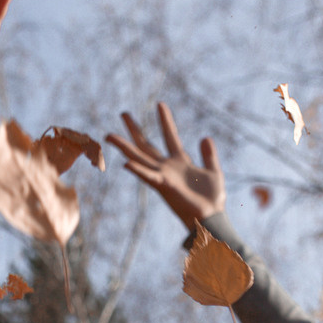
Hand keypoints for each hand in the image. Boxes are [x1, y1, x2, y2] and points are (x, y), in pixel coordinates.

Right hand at [109, 104, 225, 229]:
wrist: (212, 218)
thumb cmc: (212, 200)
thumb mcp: (214, 171)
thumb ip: (209, 155)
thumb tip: (205, 137)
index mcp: (180, 163)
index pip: (170, 137)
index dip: (165, 121)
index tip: (160, 104)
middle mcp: (167, 168)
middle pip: (146, 146)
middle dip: (135, 130)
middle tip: (123, 113)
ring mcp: (163, 176)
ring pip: (139, 158)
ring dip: (124, 147)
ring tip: (109, 135)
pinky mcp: (164, 186)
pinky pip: (148, 177)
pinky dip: (137, 170)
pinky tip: (125, 163)